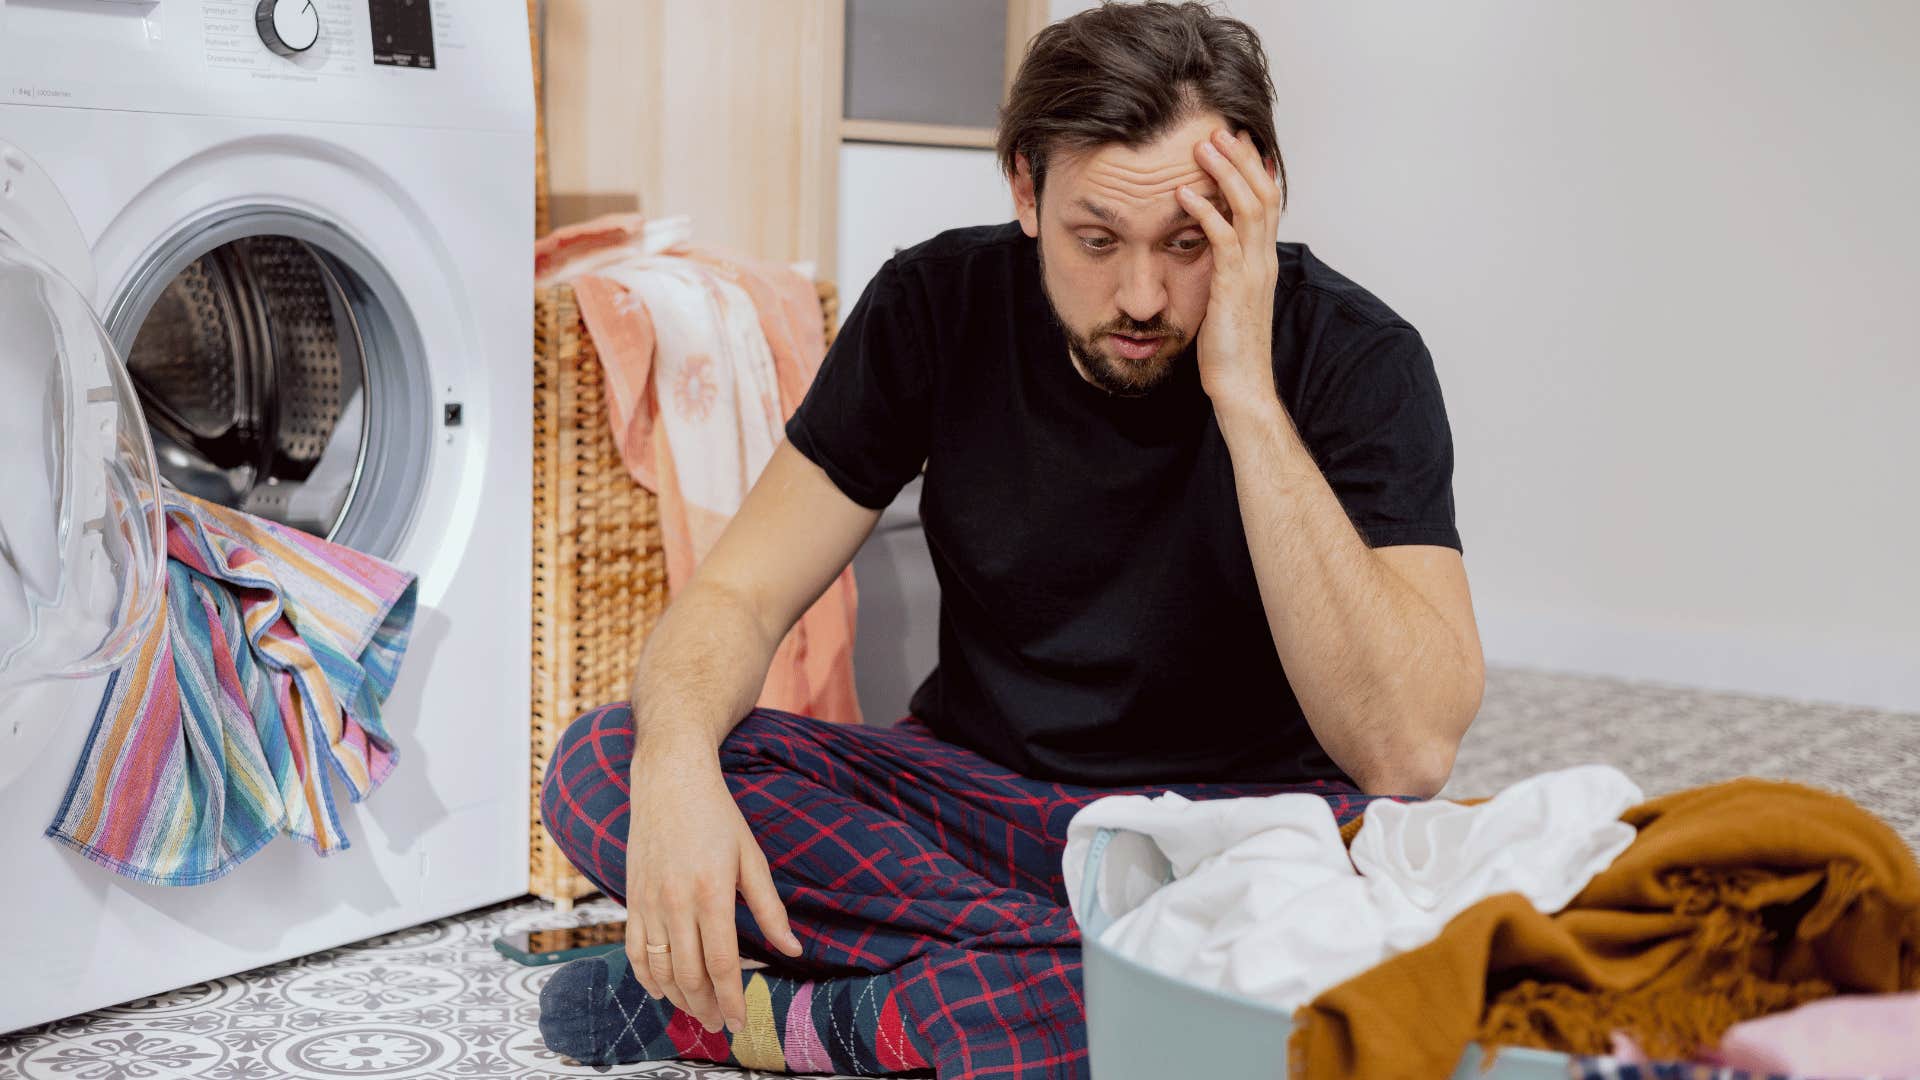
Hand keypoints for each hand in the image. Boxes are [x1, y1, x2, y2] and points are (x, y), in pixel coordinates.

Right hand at [624, 739, 802, 1032]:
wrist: (669, 780)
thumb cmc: (717, 816)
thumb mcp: (752, 858)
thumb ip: (770, 909)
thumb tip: (793, 949)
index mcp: (712, 893)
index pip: (723, 963)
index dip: (732, 999)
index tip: (740, 1023)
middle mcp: (676, 903)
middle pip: (690, 975)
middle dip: (707, 1007)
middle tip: (722, 1024)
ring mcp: (649, 902)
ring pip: (660, 969)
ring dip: (679, 998)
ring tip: (698, 1012)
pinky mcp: (631, 898)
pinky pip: (634, 951)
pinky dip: (647, 977)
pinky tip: (662, 991)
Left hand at [1178, 127, 1282, 404]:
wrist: (1241, 387)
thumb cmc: (1229, 348)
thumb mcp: (1226, 299)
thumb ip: (1222, 270)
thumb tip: (1206, 250)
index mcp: (1263, 261)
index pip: (1267, 201)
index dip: (1254, 168)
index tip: (1235, 141)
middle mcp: (1264, 260)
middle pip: (1263, 193)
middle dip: (1242, 158)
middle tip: (1219, 129)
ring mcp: (1253, 272)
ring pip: (1248, 207)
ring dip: (1225, 174)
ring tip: (1203, 147)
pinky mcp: (1234, 288)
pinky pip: (1223, 240)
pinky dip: (1205, 213)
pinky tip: (1184, 195)